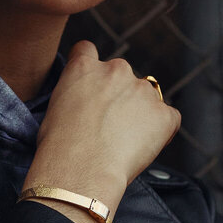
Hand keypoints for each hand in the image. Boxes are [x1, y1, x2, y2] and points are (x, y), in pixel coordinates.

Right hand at [22, 41, 180, 222]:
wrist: (79, 171)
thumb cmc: (59, 148)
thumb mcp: (54, 108)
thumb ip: (74, 94)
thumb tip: (84, 105)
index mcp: (85, 67)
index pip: (87, 51)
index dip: (90, 69)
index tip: (91, 86)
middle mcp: (116, 70)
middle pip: (121, 75)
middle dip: (118, 95)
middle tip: (107, 125)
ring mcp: (143, 91)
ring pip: (146, 97)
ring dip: (139, 113)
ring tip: (123, 143)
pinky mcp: (164, 115)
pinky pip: (168, 119)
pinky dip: (160, 132)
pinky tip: (142, 148)